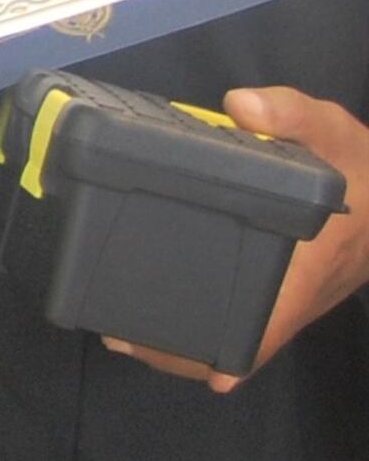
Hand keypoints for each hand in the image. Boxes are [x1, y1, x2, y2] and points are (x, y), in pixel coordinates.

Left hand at [106, 86, 368, 390]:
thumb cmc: (363, 170)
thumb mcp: (331, 130)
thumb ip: (291, 115)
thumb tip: (241, 108)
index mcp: (303, 271)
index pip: (260, 331)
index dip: (212, 352)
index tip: (156, 348)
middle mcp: (295, 296)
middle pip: (235, 345)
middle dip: (177, 351)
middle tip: (116, 335)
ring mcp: (291, 298)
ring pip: (236, 337)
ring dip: (184, 343)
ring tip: (123, 330)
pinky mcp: (288, 289)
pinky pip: (244, 319)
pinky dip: (206, 324)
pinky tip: (163, 310)